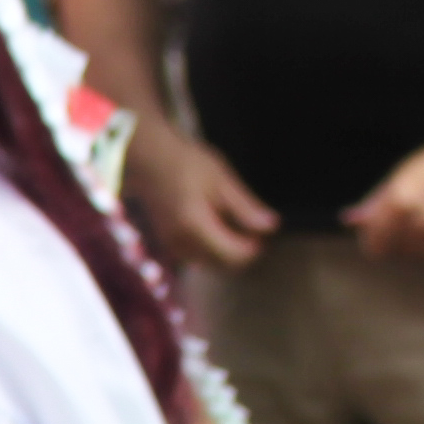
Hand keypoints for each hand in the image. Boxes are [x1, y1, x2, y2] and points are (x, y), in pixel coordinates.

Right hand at [126, 119, 275, 273]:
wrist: (150, 158)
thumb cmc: (187, 163)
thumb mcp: (222, 180)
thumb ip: (246, 208)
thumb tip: (272, 226)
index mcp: (196, 226)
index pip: (233, 255)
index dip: (253, 249)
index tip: (264, 234)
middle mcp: (181, 242)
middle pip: (221, 264)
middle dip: (241, 253)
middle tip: (254, 231)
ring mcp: (172, 244)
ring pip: (208, 263)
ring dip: (226, 253)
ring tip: (237, 228)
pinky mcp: (168, 242)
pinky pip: (195, 257)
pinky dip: (211, 250)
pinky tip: (217, 228)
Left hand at [348, 113, 423, 262]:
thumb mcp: (410, 171)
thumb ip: (379, 200)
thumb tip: (354, 219)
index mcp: (400, 203)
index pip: (373, 244)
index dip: (374, 240)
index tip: (377, 238)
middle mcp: (420, 224)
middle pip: (396, 250)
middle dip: (400, 238)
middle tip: (417, 216)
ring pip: (420, 255)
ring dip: (422, 242)